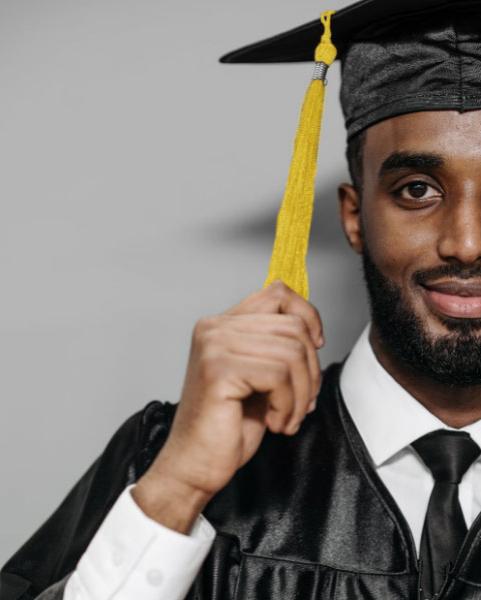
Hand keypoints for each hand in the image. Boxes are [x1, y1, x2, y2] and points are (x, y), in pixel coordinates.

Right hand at [139, 281, 323, 512]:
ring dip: (302, 394)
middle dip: (310, 370)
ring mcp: (214, 346)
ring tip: (287, 416)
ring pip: (291, 352)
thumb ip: (276, 346)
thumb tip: (313, 331)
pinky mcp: (218, 370)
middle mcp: (214, 327)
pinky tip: (275, 422)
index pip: (278, 294)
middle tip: (301, 402)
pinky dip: (289, 405)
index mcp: (222, 324)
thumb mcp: (259, 376)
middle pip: (293, 327)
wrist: (195, 464)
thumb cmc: (228, 425)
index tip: (315, 347)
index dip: (308, 316)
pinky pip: (279, 376)